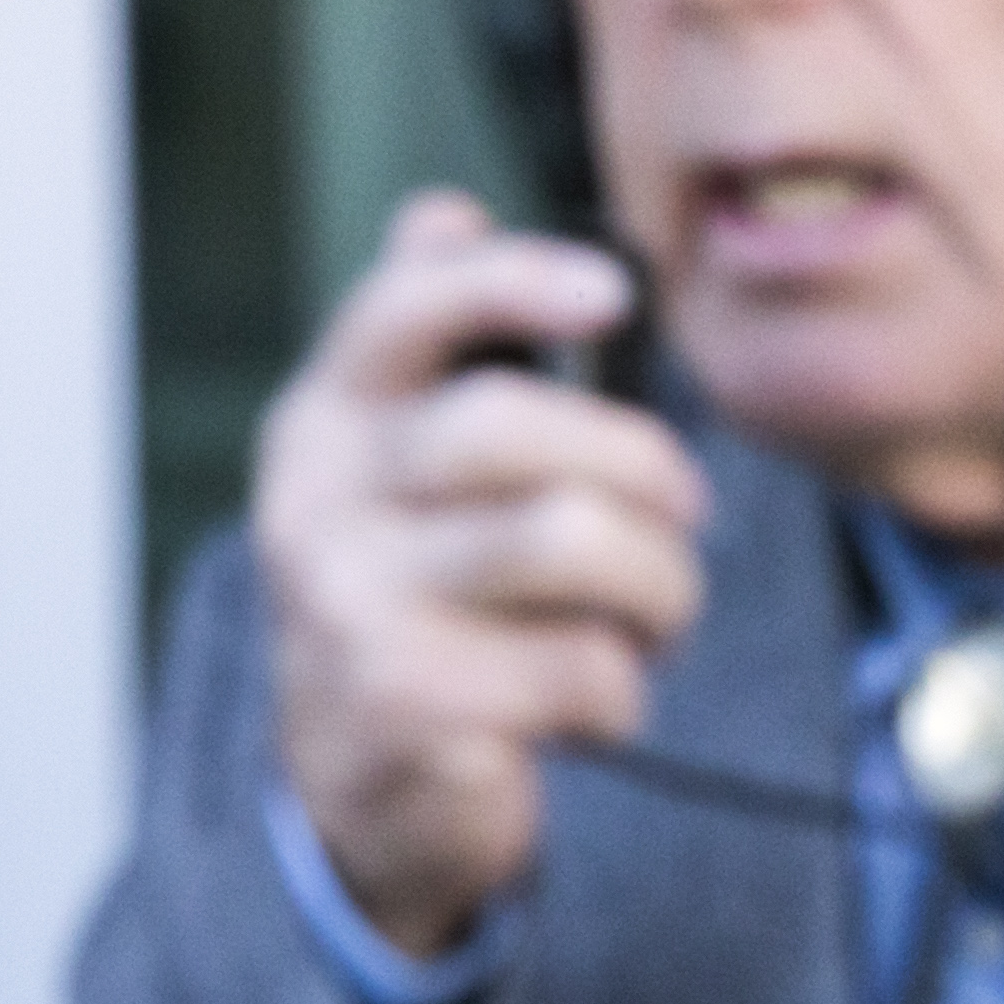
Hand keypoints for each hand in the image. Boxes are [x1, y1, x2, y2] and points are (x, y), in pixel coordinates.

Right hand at [258, 191, 709, 957]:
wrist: (357, 792)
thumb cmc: (423, 603)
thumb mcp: (409, 473)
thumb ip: (436, 352)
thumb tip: (444, 211)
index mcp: (328, 421)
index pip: (408, 310)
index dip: (515, 281)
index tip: (616, 293)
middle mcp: (319, 503)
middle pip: (520, 430)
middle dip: (646, 474)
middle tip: (684, 524)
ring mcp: (351, 607)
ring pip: (572, 542)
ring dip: (657, 590)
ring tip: (651, 622)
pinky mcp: (406, 706)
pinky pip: (581, 668)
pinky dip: (623, 692)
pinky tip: (591, 705)